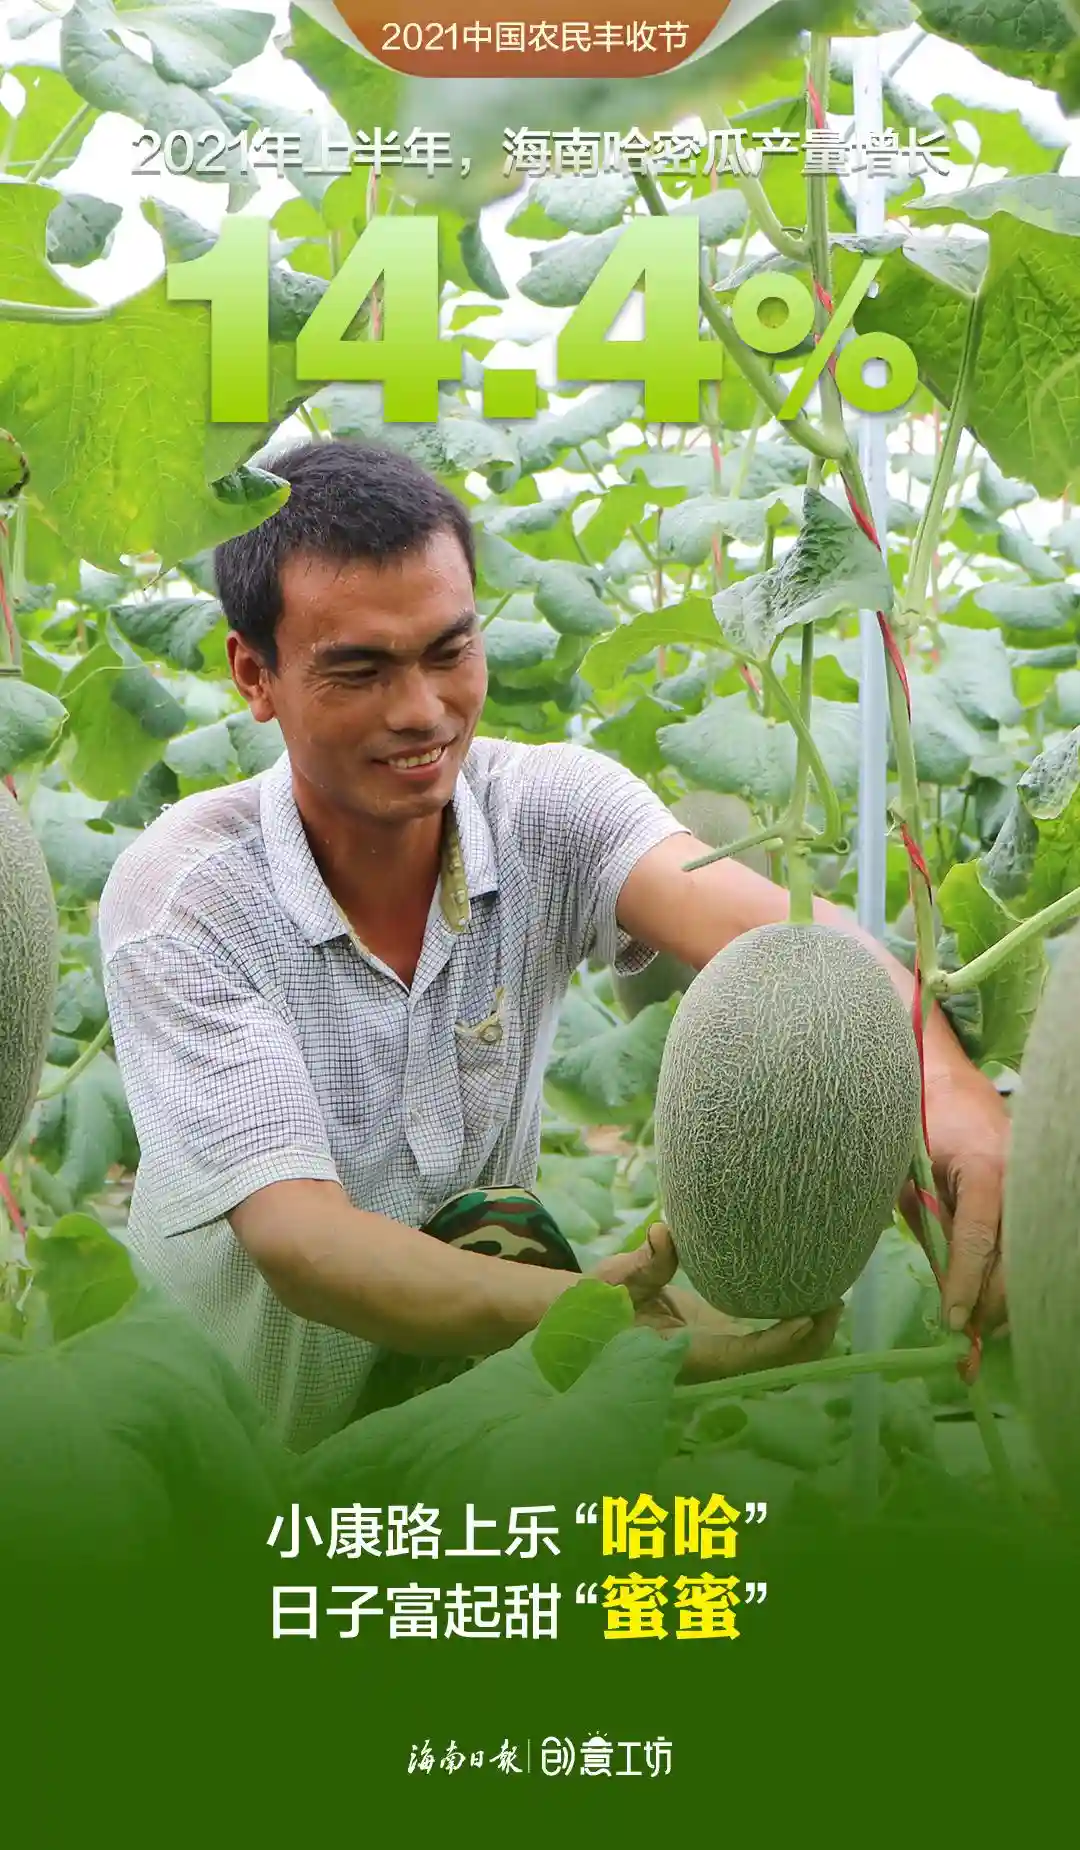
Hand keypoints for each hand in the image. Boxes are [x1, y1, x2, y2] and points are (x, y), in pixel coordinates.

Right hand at [591, 1224, 842, 1381]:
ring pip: (776, 1360)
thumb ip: (643, 1264)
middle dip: (807, 1341)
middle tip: (833, 1298)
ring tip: (832, 1295)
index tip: (807, 1317)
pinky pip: (767, 1344)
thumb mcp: (615, 1283)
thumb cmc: (598, 1306)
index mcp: (686, 1356)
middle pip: (772, 1366)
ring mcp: (721, 1354)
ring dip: (807, 1336)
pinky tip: (810, 1296)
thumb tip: (666, 1232)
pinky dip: (794, 1328)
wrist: (588, 1327)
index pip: (742, 1357)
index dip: (778, 1343)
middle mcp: (711, 1363)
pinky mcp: (723, 1341)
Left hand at [908, 1067, 1010, 1339]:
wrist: (950, 1084)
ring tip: (981, 1329)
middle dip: (992, 1303)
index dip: (966, 1284)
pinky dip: (1017, 1273)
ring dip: (1007, 1296)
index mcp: (984, 1168)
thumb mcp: (911, 1179)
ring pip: (1031, 1256)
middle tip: (968, 1339)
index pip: (978, 1239)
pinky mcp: (1039, 1192)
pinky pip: (1033, 1241)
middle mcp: (1021, 1177)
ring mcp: (1036, 1184)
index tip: (954, 1322)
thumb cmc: (920, 1127)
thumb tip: (945, 1288)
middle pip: (1015, 1257)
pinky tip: (998, 1300)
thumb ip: (929, 1229)